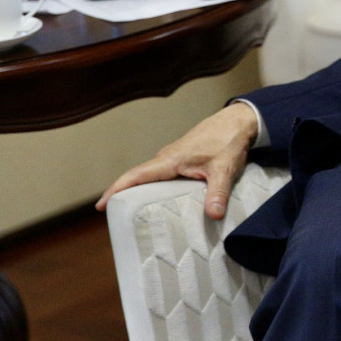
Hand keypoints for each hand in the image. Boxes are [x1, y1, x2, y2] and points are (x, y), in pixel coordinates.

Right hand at [95, 102, 258, 219]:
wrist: (238, 122)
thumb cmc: (228, 141)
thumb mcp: (225, 169)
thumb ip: (218, 193)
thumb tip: (214, 215)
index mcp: (170, 159)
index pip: (136, 175)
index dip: (117, 189)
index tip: (101, 206)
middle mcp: (167, 158)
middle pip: (138, 178)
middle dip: (123, 195)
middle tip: (115, 219)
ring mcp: (173, 157)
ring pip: (150, 176)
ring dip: (138, 192)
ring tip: (131, 215)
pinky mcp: (181, 159)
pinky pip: (161, 175)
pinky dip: (154, 187)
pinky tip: (158, 202)